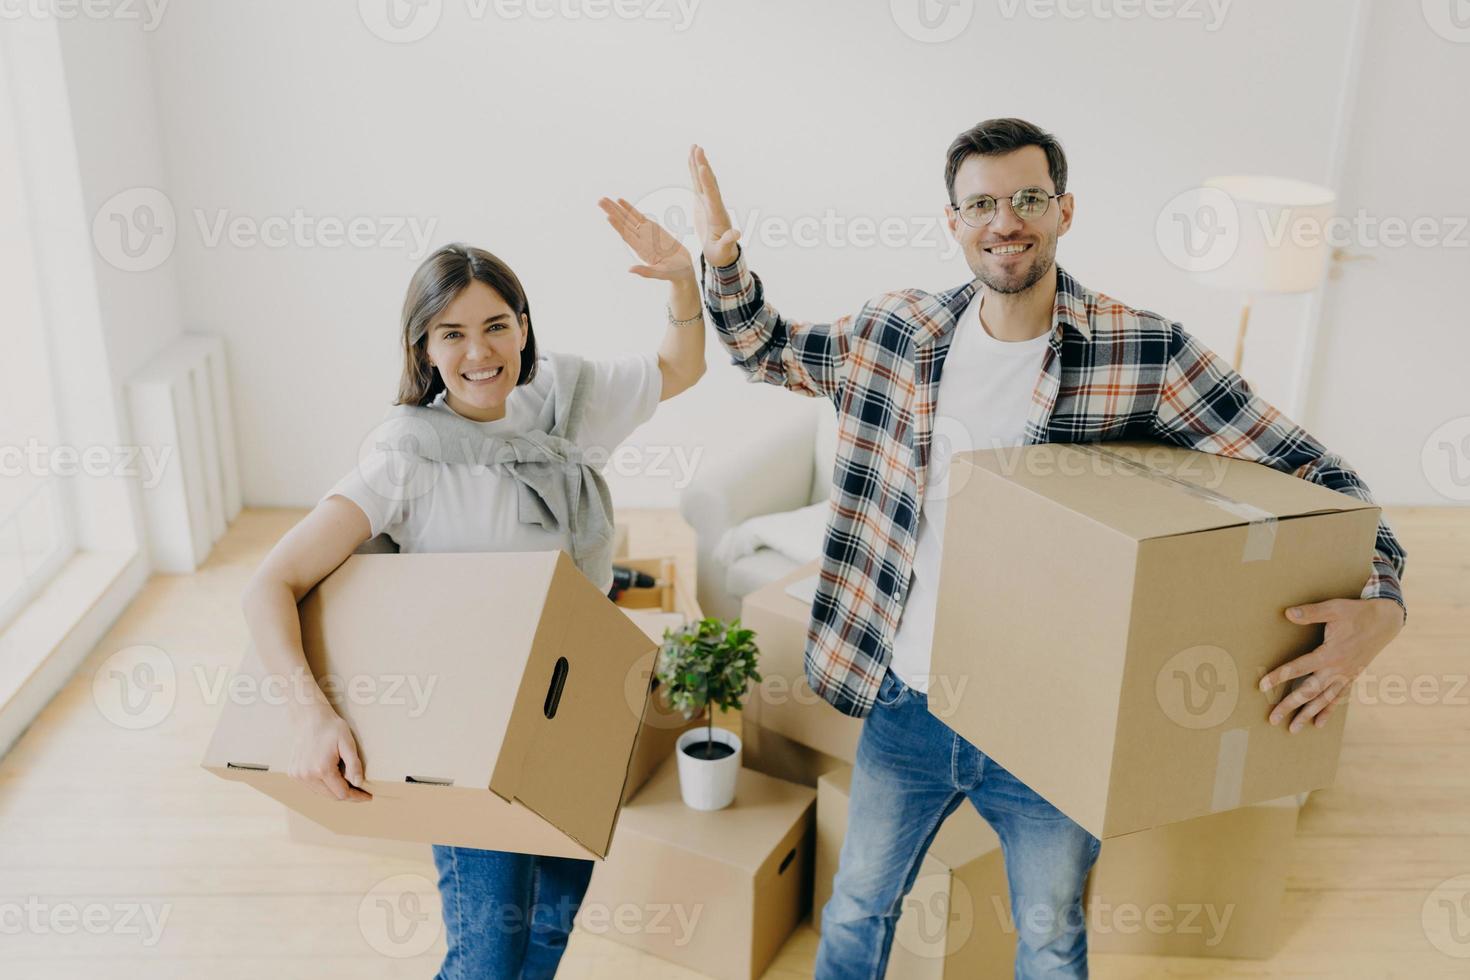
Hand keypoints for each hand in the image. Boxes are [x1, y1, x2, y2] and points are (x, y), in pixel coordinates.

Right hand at [289, 706, 371, 800]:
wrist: (309, 718)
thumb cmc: (331, 728)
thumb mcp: (347, 743)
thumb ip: (354, 764)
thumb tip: (359, 783)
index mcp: (322, 769)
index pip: (342, 794)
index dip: (356, 796)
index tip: (367, 796)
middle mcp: (307, 775)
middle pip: (331, 796)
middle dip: (347, 795)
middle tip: (360, 792)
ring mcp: (298, 775)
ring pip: (321, 793)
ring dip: (334, 792)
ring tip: (347, 785)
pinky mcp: (293, 773)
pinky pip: (311, 787)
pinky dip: (323, 786)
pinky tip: (332, 779)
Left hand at [598, 197, 694, 282]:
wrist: (683, 268)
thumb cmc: (675, 272)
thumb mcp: (662, 273)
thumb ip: (647, 272)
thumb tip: (630, 270)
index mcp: (641, 249)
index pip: (627, 236)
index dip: (618, 226)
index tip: (609, 216)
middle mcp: (640, 240)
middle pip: (624, 223)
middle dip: (612, 212)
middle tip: (600, 201)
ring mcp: (645, 233)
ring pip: (628, 218)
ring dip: (617, 208)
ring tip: (604, 199)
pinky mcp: (652, 228)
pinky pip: (638, 216)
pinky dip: (629, 208)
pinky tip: (620, 201)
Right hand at [688, 144, 740, 266]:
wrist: (722, 255)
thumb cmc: (721, 255)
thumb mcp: (723, 251)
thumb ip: (729, 241)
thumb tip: (737, 233)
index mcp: (718, 216)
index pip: (712, 196)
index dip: (707, 182)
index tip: (702, 167)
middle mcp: (715, 206)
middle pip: (709, 182)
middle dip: (703, 165)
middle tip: (698, 148)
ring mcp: (709, 203)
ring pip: (704, 180)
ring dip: (699, 163)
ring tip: (694, 146)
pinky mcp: (703, 203)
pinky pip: (698, 184)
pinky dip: (694, 171)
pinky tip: (691, 159)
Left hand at [1259, 597, 1404, 732]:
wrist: (1385, 621)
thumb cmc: (1357, 613)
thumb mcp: (1334, 608)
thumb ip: (1311, 612)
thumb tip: (1287, 613)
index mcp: (1329, 654)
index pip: (1299, 667)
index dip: (1279, 676)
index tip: (1261, 686)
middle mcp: (1336, 669)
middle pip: (1309, 692)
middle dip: (1290, 706)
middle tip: (1272, 719)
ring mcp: (1345, 676)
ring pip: (1323, 700)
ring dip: (1307, 715)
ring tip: (1292, 730)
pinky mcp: (1351, 677)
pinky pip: (1338, 698)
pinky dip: (1328, 711)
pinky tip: (1318, 724)